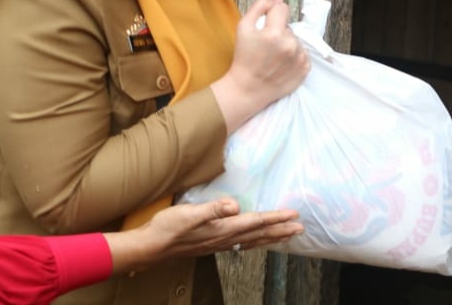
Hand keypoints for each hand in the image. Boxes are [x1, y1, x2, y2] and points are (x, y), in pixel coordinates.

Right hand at [106, 197, 302, 273]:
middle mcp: (225, 239)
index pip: (256, 222)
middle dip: (281, 230)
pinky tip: (254, 241)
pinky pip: (241, 244)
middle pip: (259, 234)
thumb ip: (213, 209)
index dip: (276, 218)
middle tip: (300, 228)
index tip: (294, 215)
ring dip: (271, 237)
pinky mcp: (212, 245)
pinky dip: (254, 241)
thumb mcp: (190, 214)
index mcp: (224, 229)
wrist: (151, 247)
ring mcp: (219, 244)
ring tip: (286, 235)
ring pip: (252, 241)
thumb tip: (235, 206)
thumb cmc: (168, 228)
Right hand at [213, 0, 310, 130]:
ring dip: (287, 44)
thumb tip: (277, 0)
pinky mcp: (306, 68)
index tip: (267, 24)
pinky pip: (303, 53)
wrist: (248, 88)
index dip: (273, 14)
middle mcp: (290, 44)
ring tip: (274, 57)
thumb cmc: (244, 57)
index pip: (282, 8)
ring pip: (296, 40)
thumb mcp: (243, 27)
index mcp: (275, 33)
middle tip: (266, 46)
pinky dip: (295, 56)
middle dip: (279, 32)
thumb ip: (259, 7)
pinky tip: (282, 64)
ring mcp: (300, 57)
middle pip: (288, 26)